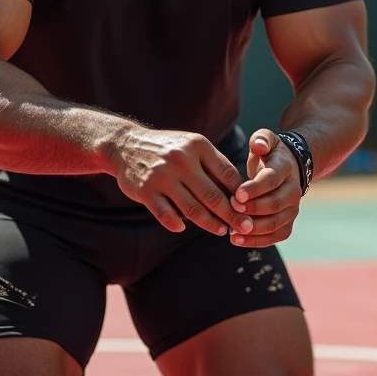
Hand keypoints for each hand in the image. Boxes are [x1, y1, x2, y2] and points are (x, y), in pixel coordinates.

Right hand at [112, 127, 254, 237]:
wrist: (126, 144)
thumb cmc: (168, 149)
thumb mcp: (192, 146)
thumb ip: (213, 166)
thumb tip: (240, 193)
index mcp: (198, 146)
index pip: (228, 174)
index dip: (242, 195)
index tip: (250, 209)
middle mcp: (182, 159)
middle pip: (214, 195)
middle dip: (232, 215)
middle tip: (245, 228)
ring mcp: (163, 176)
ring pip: (193, 209)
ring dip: (210, 224)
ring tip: (221, 231)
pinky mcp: (146, 191)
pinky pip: (167, 215)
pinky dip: (177, 224)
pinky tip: (183, 227)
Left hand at [230, 129, 301, 247]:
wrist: (290, 168)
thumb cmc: (270, 154)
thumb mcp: (266, 139)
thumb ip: (261, 138)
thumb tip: (258, 145)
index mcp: (285, 169)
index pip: (272, 180)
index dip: (255, 188)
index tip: (236, 195)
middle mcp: (293, 190)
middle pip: (275, 204)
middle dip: (252, 209)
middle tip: (232, 209)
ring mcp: (292, 209)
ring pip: (276, 223)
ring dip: (254, 229)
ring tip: (232, 231)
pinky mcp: (287, 223)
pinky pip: (276, 236)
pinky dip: (257, 241)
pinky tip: (237, 241)